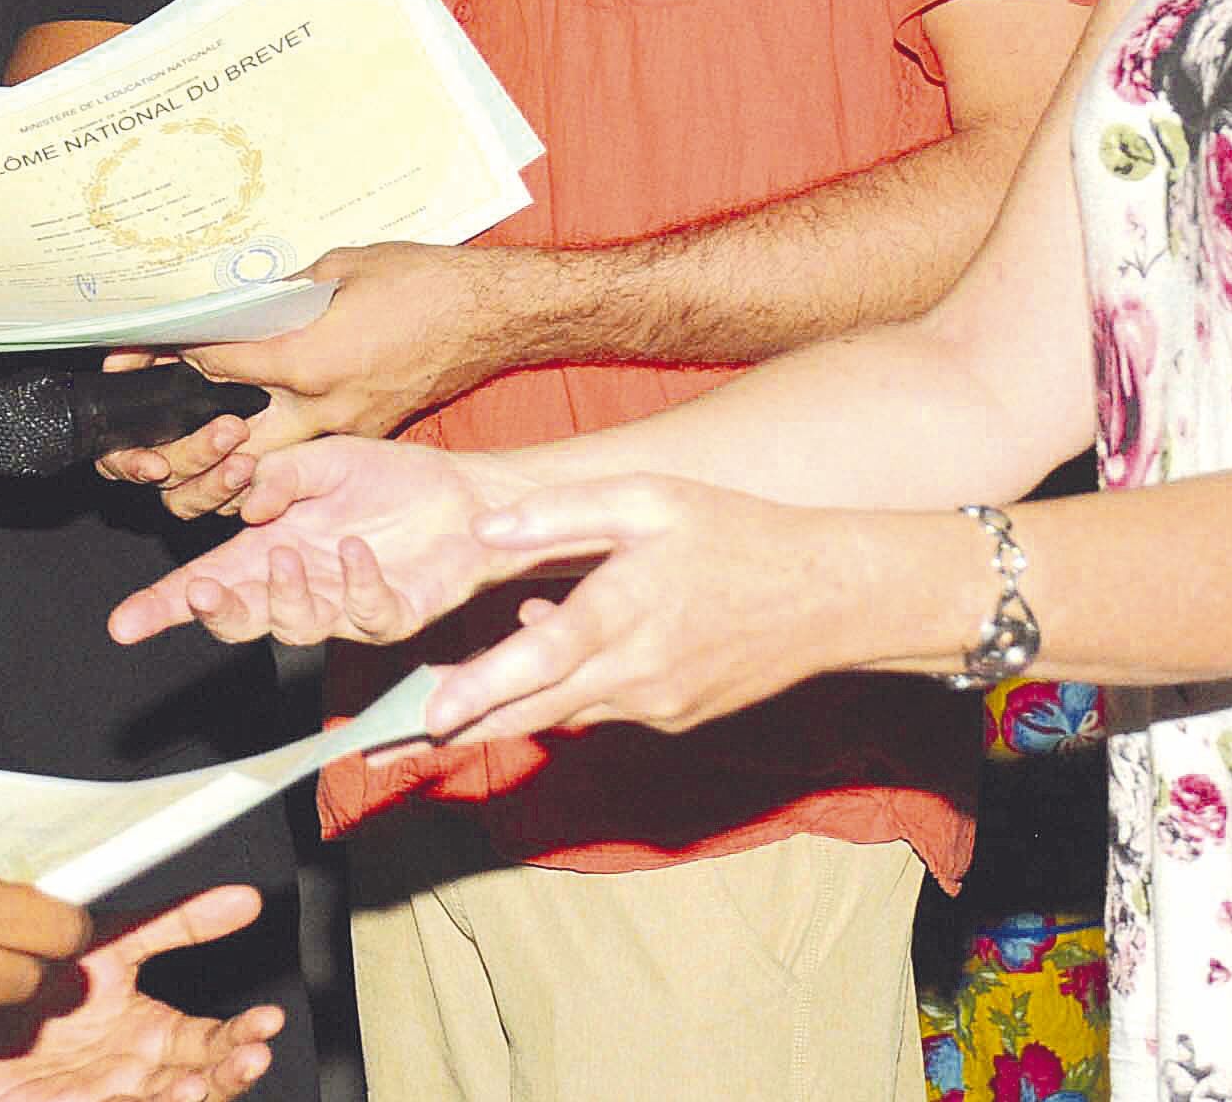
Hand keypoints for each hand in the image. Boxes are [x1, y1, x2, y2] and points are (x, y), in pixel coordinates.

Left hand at [0, 885, 282, 1101]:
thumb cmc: (43, 983)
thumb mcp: (116, 940)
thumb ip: (180, 922)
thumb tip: (246, 898)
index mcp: (154, 1031)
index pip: (213, 1038)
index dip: (243, 1033)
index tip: (268, 1021)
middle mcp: (138, 1070)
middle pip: (203, 1078)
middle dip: (233, 1069)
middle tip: (252, 1054)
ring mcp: (110, 1095)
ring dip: (196, 1094)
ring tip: (203, 1082)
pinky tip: (164, 1096)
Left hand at [95, 244, 535, 517]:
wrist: (495, 315)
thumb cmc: (423, 281)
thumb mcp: (340, 266)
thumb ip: (281, 292)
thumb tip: (234, 303)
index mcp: (309, 358)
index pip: (213, 370)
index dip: (164, 361)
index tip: (133, 357)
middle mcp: (321, 408)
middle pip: (226, 455)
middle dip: (176, 455)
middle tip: (137, 444)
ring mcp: (346, 433)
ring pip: (261, 478)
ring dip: (214, 476)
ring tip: (173, 461)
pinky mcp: (365, 441)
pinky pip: (299, 466)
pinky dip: (260, 469)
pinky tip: (234, 453)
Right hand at [106, 437, 535, 647]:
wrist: (465, 494)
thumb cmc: (391, 481)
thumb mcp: (324, 460)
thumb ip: (280, 477)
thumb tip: (246, 503)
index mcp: (272, 548)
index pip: (208, 581)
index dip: (166, 605)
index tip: (126, 623)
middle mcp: (302, 584)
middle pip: (241, 618)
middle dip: (214, 613)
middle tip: (201, 594)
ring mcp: (345, 606)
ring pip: (295, 626)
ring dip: (282, 596)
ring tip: (287, 555)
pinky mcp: (393, 614)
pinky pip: (365, 614)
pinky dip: (355, 586)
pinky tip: (354, 551)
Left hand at [416, 478, 889, 745]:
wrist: (827, 596)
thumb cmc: (733, 533)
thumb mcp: (647, 500)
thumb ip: (562, 514)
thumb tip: (485, 530)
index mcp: (626, 609)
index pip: (538, 661)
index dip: (480, 691)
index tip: (427, 716)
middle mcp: (638, 671)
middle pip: (536, 711)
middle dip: (468, 724)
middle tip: (404, 733)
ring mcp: (659, 705)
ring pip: (567, 713)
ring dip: (516, 705)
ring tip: (460, 691)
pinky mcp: (676, 719)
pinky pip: (606, 710)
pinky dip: (573, 692)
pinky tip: (564, 652)